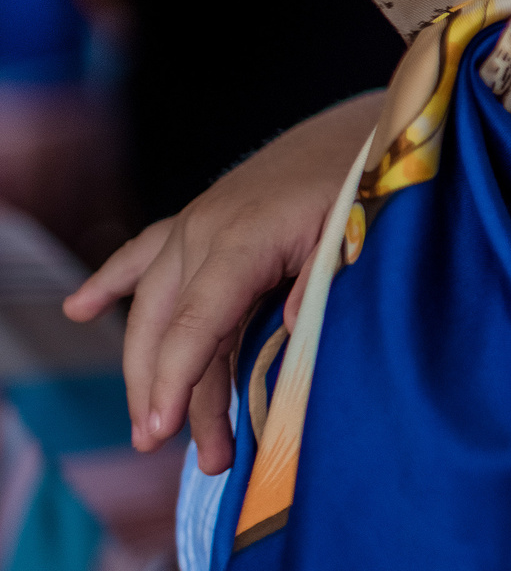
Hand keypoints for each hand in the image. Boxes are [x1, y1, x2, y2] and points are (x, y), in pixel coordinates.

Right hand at [63, 91, 382, 470]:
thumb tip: (293, 331)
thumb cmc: (369, 180)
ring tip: (154, 427)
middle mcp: (205, 232)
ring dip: (151, 366)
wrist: (371, 125)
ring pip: (154, 305)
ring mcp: (197, 224)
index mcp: (243, 240)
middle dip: (159, 389)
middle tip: (161, 445)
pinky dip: (110, 280)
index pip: (194, 323)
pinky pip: (143, 253)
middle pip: (163, 324)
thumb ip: (323, 278)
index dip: (175, 381)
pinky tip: (78, 309)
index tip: (162, 430)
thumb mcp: (358, 230)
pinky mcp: (202, 217)